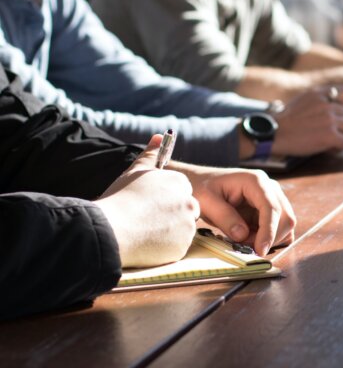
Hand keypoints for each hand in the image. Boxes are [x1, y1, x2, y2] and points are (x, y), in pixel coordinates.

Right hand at [95, 135, 199, 267]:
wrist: (111, 230)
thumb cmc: (121, 198)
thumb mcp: (135, 171)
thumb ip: (150, 154)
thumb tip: (159, 136)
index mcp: (180, 183)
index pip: (181, 191)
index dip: (165, 199)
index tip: (150, 205)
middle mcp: (189, 203)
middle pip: (186, 210)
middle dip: (171, 215)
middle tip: (147, 220)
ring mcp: (187, 226)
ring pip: (182, 229)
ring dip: (168, 231)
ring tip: (144, 231)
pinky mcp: (182, 248)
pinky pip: (176, 247)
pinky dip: (165, 248)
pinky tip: (147, 243)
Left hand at [171, 165, 295, 255]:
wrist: (201, 183)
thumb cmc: (202, 188)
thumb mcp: (206, 202)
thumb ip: (224, 217)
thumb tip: (243, 235)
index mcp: (255, 181)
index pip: (271, 208)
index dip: (269, 231)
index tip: (260, 250)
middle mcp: (269, 188)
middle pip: (285, 217)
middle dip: (270, 238)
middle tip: (245, 247)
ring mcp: (272, 198)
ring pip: (285, 225)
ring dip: (269, 239)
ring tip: (244, 240)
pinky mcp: (270, 209)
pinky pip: (279, 228)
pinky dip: (269, 239)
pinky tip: (251, 238)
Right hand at [271, 86, 342, 155]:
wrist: (274, 134)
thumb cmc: (287, 120)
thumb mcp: (302, 99)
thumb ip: (320, 97)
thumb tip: (338, 103)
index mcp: (319, 93)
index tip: (337, 113)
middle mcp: (327, 104)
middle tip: (333, 131)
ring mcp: (329, 119)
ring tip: (331, 140)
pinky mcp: (329, 135)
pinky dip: (339, 147)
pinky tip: (328, 147)